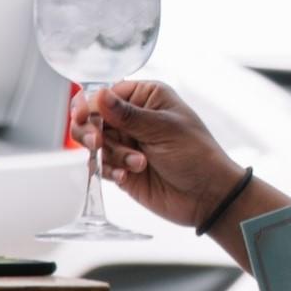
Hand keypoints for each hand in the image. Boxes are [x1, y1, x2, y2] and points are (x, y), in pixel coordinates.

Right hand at [70, 80, 245, 230]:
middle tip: (98, 143)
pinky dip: (110, 170)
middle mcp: (133, 118)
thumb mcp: (164, 130)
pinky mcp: (121, 167)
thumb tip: (99, 94)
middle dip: (92, 131)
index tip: (83, 117)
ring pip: (94, 144)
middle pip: (92, 118)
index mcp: (147, 98)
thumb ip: (128, 115)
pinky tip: (128, 176)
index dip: (90, 105)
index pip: (106, 94)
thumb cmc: (196, 155)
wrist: (207, 195)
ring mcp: (126, 143)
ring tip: (139, 163)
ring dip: (112, 155)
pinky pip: (100, 166)